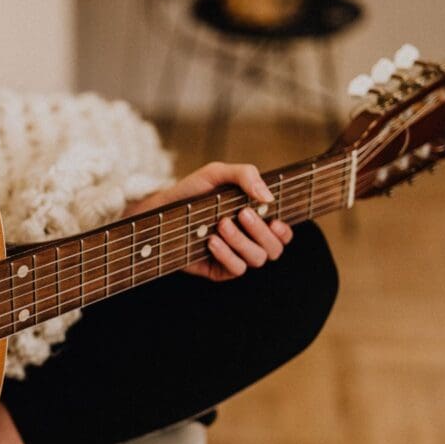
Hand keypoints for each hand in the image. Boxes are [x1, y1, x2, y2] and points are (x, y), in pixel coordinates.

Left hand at [124, 162, 293, 281]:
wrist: (159, 209)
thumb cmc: (191, 191)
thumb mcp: (217, 174)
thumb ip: (246, 175)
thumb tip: (268, 196)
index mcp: (256, 219)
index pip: (282, 233)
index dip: (285, 231)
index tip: (275, 220)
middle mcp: (249, 240)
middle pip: (274, 248)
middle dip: (261, 231)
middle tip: (242, 214)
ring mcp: (234, 255)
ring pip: (257, 259)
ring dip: (242, 241)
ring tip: (221, 224)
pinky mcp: (218, 269)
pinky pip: (237, 269)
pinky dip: (228, 255)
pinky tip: (212, 241)